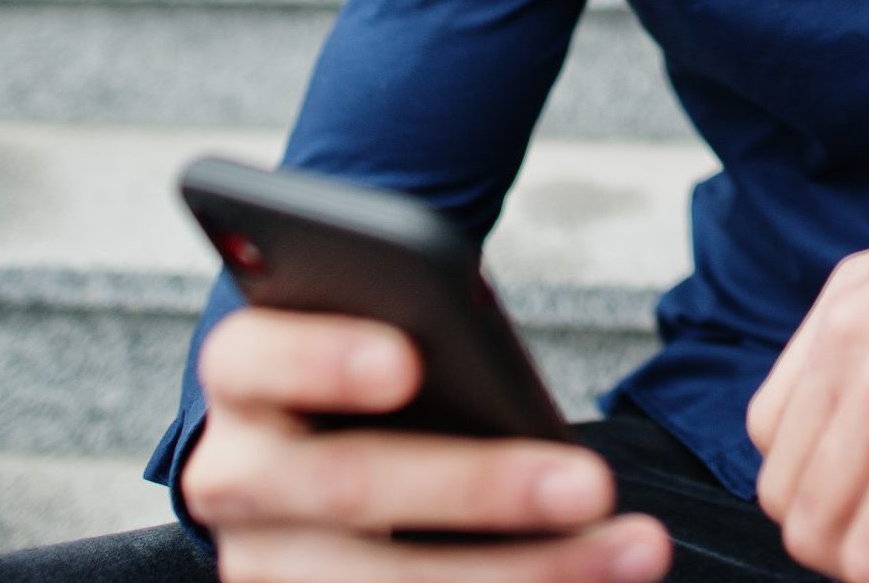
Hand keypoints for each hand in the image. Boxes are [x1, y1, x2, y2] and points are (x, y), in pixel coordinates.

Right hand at [184, 308, 671, 581]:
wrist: (307, 426)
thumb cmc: (365, 344)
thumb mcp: (369, 313)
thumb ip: (406, 322)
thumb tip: (475, 362)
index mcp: (243, 369)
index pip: (260, 356)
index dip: (326, 358)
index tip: (409, 358)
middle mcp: (233, 474)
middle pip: (351, 485)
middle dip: (482, 487)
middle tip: (594, 481)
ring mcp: (263, 562)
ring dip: (529, 571)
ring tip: (636, 545)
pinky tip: (592, 577)